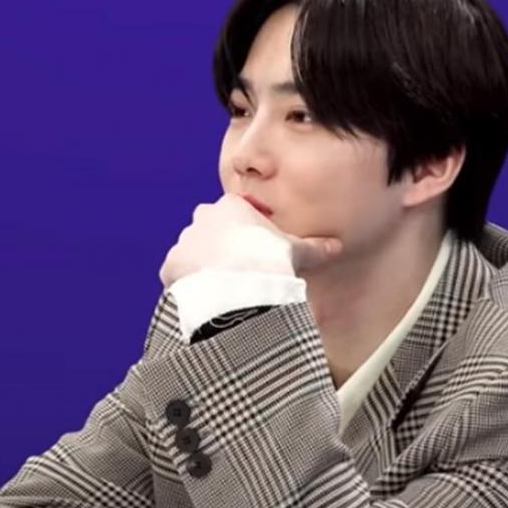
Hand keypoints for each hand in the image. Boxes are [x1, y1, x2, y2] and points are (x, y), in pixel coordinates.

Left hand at [158, 194, 342, 287]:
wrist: (239, 283)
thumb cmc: (270, 258)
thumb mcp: (297, 252)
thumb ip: (314, 247)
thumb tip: (337, 246)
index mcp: (231, 206)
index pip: (235, 215)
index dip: (246, 235)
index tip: (256, 253)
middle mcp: (203, 218)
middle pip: (210, 230)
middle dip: (220, 247)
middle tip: (239, 271)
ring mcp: (184, 241)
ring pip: (193, 253)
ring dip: (204, 268)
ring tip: (224, 290)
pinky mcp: (171, 266)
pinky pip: (179, 276)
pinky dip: (190, 287)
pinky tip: (207, 300)